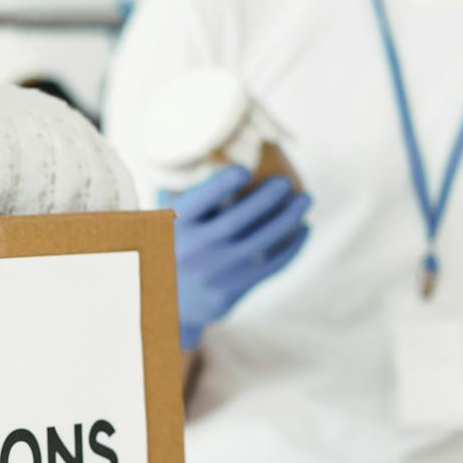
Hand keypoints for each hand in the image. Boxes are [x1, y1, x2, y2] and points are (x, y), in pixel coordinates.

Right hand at [167, 165, 310, 350]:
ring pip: (263, 241)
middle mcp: (194, 249)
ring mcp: (216, 272)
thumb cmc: (166, 249)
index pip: (200, 200)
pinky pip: (271, 265)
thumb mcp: (158, 222)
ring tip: (305, 199)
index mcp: (173, 227)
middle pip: (240, 218)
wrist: (162, 305)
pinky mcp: (233, 290)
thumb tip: (204, 156)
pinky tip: (303, 229)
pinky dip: (293, 246)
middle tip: (286, 182)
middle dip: (268, 197)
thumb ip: (175, 195)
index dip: (223, 183)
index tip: (244, 169)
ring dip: (290, 217)